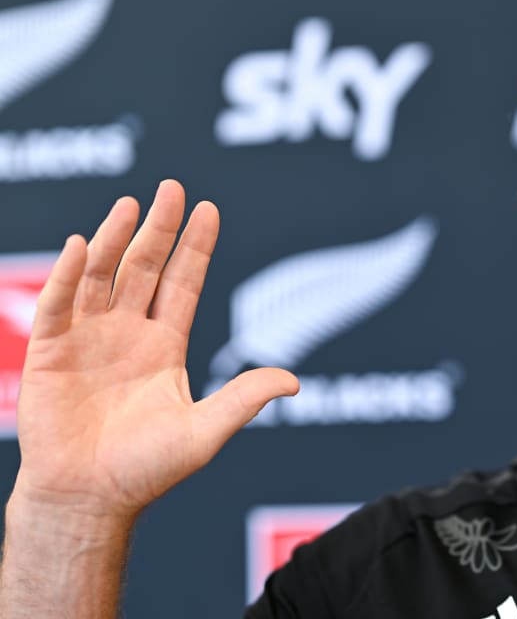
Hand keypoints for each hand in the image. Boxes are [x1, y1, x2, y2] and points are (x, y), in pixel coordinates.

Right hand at [12, 180, 297, 518]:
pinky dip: (66, 275)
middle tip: (173, 188)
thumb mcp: (204, 431)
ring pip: (102, 276)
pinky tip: (78, 246)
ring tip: (132, 205)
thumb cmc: (146, 470)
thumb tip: (295, 381)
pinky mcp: (50, 352)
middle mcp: (127, 333)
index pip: (183, 283)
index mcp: (164, 345)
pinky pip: (57, 304)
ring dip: (114, 239)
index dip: (195, 247)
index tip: (208, 209)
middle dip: (159, 229)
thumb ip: (244, 399)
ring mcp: (88, 338)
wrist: (89, 499)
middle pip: (145, 268)